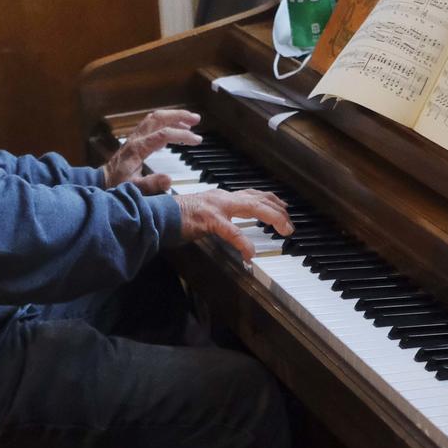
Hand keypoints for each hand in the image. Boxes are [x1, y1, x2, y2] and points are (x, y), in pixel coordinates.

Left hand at [103, 108, 201, 189]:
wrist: (103, 181)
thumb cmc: (117, 185)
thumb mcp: (134, 188)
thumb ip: (151, 184)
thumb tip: (168, 179)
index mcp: (137, 148)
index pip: (163, 135)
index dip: (181, 135)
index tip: (196, 140)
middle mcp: (136, 139)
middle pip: (158, 118)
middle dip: (179, 116)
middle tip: (196, 119)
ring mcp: (135, 137)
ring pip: (155, 118)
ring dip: (172, 116)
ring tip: (190, 120)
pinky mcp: (136, 139)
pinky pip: (151, 124)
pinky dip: (165, 122)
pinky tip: (175, 128)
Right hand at [175, 187, 290, 261]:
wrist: (157, 216)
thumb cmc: (177, 218)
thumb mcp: (204, 213)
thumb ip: (220, 216)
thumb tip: (234, 226)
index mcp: (222, 196)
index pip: (253, 194)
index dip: (272, 201)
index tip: (285, 209)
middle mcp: (223, 197)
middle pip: (259, 199)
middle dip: (279, 212)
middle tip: (290, 226)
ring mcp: (217, 206)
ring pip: (253, 207)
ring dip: (272, 218)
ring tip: (284, 231)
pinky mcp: (208, 219)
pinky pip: (231, 231)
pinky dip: (244, 242)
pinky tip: (251, 253)